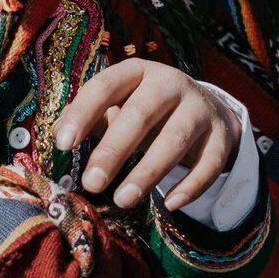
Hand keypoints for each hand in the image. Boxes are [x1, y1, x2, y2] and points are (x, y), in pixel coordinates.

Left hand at [55, 59, 241, 212]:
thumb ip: (90, 117)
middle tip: (91, 183)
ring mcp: (200, 108)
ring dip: (148, 172)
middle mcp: (171, 83)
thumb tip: (55, 135)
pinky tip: (170, 205)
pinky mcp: (222, 135)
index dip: (84, 112)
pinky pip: (210, 163)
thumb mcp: (120, 104)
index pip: (106, 85)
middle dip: (114, 149)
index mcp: (138, 72)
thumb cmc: (148, 110)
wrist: (207, 109)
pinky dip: (191, 185)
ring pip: (175, 139)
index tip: (63, 143)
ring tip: (122, 200)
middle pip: (141, 114)